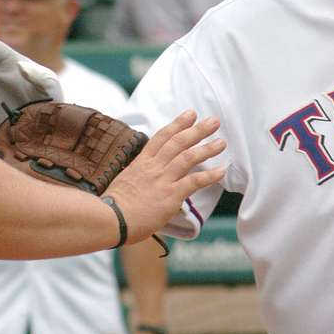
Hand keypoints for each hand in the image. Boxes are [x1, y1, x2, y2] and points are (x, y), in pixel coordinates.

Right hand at [105, 110, 225, 244]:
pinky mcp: (171, 195)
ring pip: (188, 157)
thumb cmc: (114, 206)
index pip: (162, 137)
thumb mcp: (124, 182)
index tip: (190, 114)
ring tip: (221, 142)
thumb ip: (137, 176)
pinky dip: (209, 175)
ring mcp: (163, 180)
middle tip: (213, 121)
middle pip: (178, 142)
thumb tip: (142, 177)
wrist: (111, 219)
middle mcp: (154, 167)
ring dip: (207, 148)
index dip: (177, 124)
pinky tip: (221, 170)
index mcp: (142, 162)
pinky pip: (194, 181)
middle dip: (197, 130)